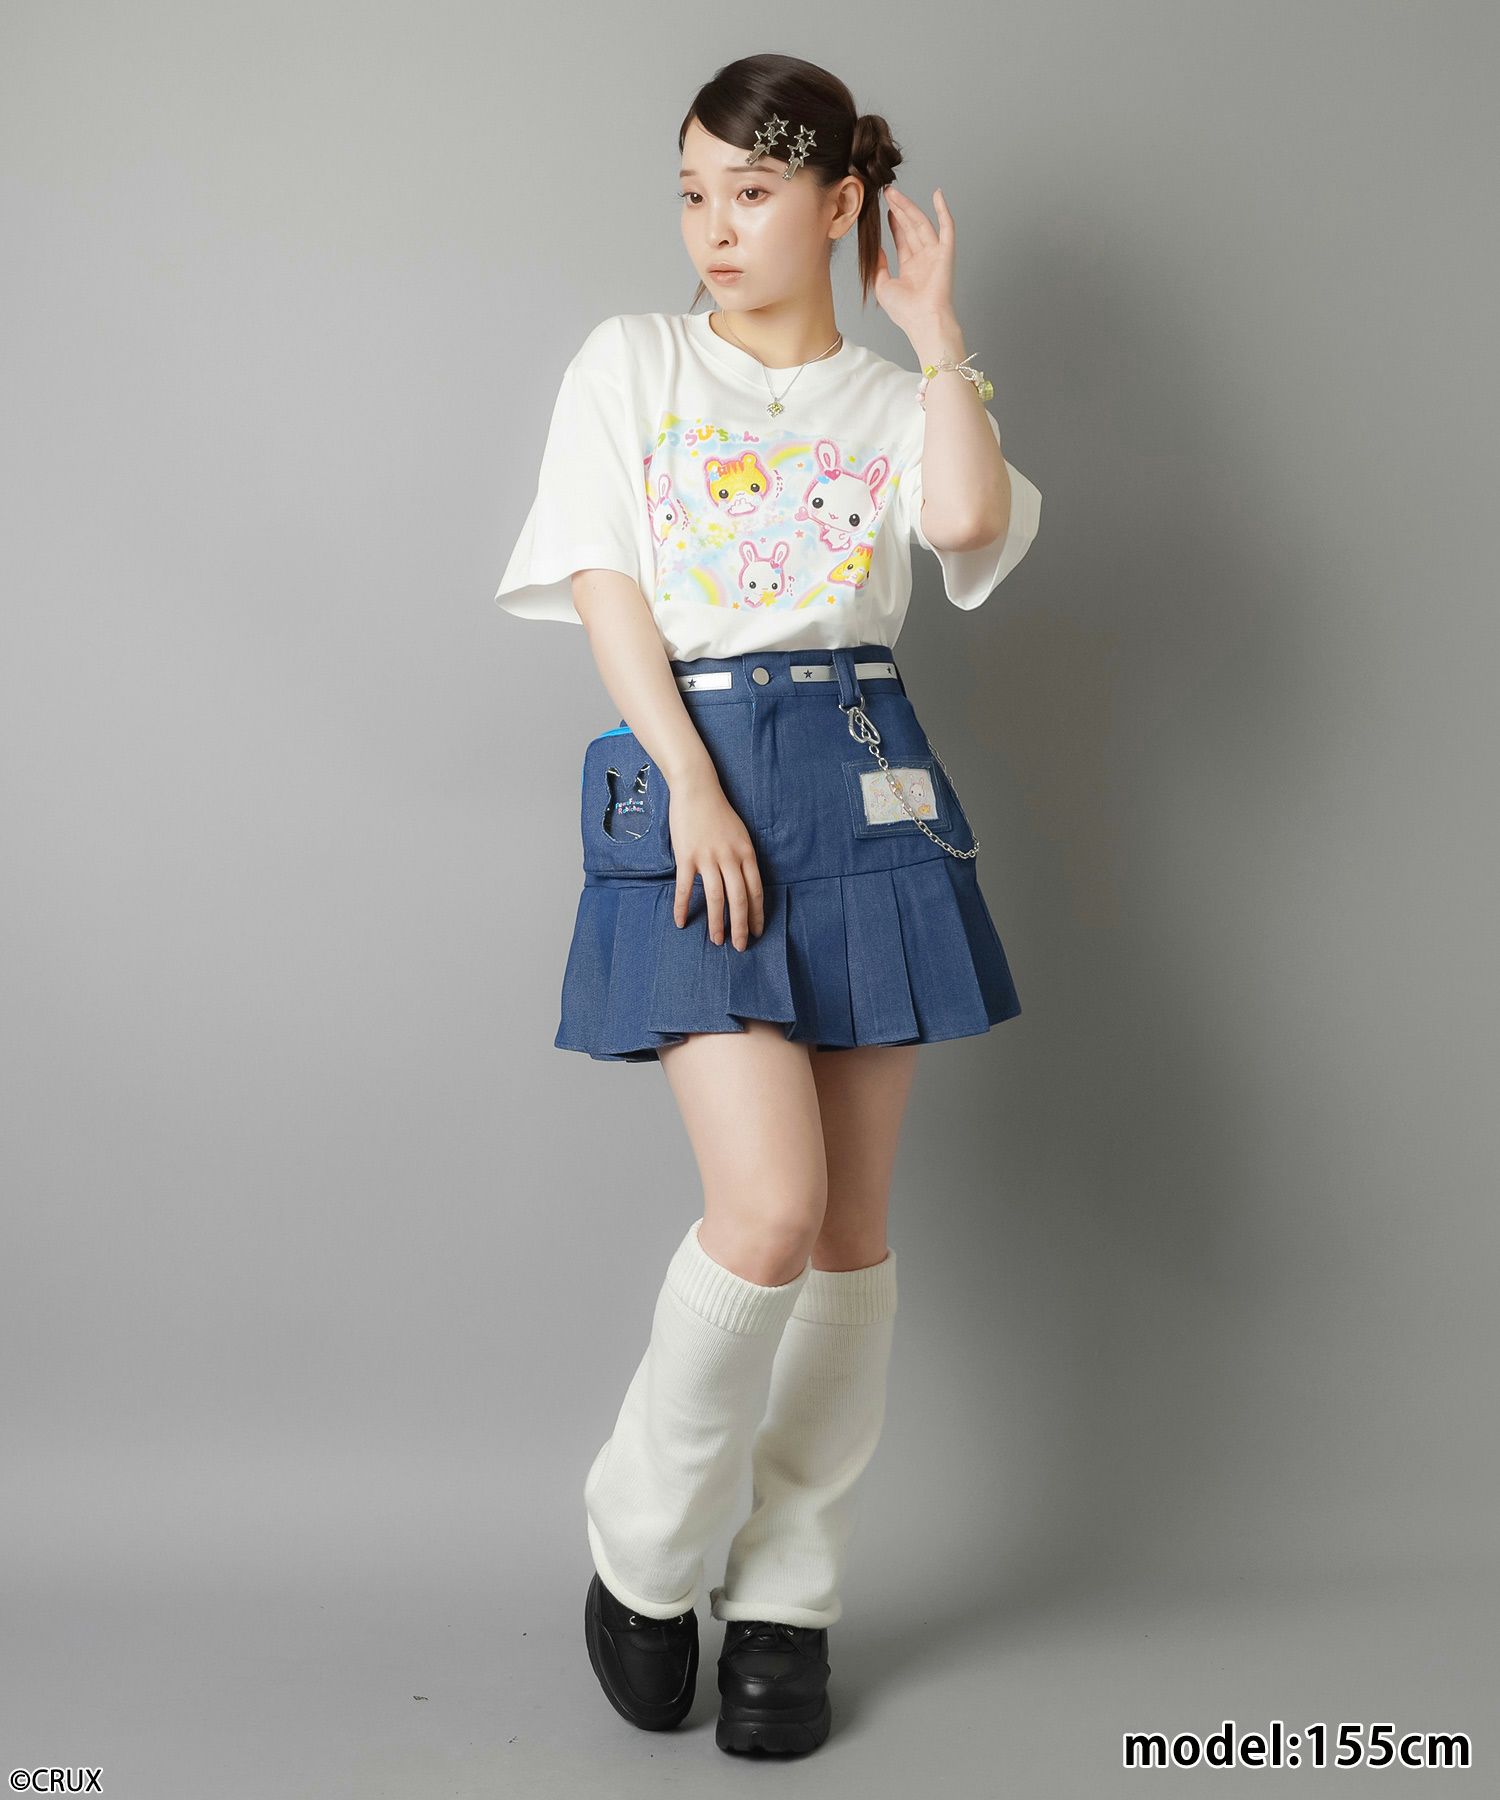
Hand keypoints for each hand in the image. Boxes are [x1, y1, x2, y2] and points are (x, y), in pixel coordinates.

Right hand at [668, 771, 765, 951]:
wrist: (697, 789)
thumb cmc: (719, 812)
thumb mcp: (741, 834)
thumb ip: (744, 858)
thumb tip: (746, 884)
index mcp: (746, 853)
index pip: (755, 890)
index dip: (757, 914)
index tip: (757, 932)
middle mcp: (730, 857)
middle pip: (738, 899)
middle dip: (741, 926)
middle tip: (740, 946)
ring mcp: (708, 857)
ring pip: (715, 897)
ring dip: (717, 923)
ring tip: (717, 941)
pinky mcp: (687, 856)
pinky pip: (685, 888)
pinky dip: (682, 907)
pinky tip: (681, 922)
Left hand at [872, 186, 956, 339]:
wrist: (923, 320)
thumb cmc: (905, 311)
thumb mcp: (882, 286)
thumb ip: (878, 266)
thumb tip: (875, 249)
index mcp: (911, 268)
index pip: (902, 239)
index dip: (894, 222)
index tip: (885, 208)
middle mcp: (924, 259)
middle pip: (910, 227)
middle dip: (899, 209)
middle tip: (887, 193)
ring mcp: (935, 255)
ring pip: (921, 224)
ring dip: (909, 207)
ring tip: (894, 193)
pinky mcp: (946, 252)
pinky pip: (947, 228)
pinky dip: (943, 211)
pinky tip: (937, 194)